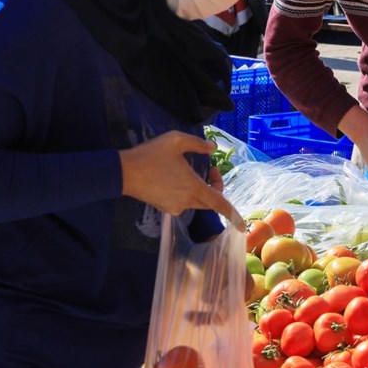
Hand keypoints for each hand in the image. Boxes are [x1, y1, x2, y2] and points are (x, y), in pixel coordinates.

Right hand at [119, 131, 242, 229]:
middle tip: (210, 168)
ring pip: (197, 201)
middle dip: (215, 187)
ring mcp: (176, 207)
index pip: (220, 204)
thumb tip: (212, 147)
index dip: (233, 216)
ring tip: (191, 170)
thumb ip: (197, 144)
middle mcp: (187, 201)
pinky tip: (176, 178)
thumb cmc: (151, 155)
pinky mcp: (165, 208)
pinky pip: (184, 202)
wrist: (123, 172)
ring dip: (201, 189)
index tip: (243, 227)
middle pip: (211, 201)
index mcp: (194, 188)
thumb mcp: (175, 140)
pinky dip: (187, 192)